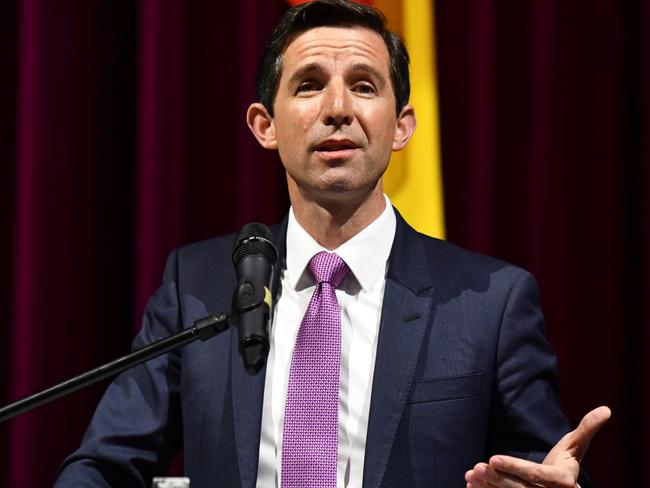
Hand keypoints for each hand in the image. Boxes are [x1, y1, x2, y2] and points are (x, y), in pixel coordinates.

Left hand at [465, 406, 610, 487]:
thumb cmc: (566, 464)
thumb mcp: (576, 446)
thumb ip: (587, 429)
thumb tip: (606, 409)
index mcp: (565, 482)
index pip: (537, 475)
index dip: (515, 467)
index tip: (493, 458)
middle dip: (497, 479)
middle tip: (476, 467)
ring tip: (470, 475)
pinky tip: (471, 485)